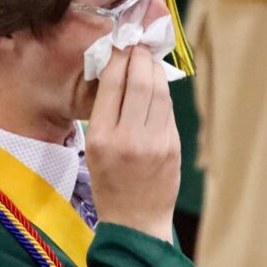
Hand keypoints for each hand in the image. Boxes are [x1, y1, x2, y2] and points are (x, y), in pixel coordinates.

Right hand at [85, 45, 179, 242]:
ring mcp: (155, 141)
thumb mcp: (93, 149)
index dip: (119, 59)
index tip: (121, 45)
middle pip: (140, 82)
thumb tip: (119, 71)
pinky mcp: (173, 145)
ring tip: (148, 61)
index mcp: (101, 137)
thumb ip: (105, 112)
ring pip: (159, 92)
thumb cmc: (109, 183)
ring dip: (155, 70)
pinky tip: (157, 85)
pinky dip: (162, 92)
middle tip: (138, 47)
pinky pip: (168, 109)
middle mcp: (129, 137)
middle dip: (140, 58)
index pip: (113, 84)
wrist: (136, 221)